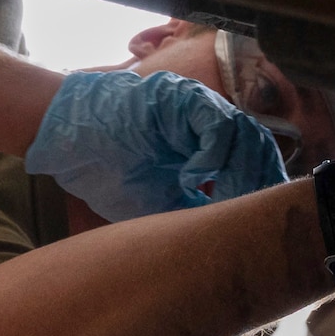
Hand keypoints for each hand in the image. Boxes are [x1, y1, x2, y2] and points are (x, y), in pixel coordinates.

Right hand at [24, 70, 288, 221]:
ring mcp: (198, 108)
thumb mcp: (162, 205)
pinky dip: (212, 153)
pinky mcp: (182, 97)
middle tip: (251, 217)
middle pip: (256, 148)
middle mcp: (210, 126)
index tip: (265, 225)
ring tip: (224, 200)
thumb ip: (199, 211)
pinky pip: (215, 122)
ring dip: (238, 170)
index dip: (263, 190)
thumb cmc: (110, 174)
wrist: (70, 143)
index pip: (254, 164)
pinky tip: (193, 177)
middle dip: (259, 182)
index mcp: (209, 149)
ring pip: (243, 133)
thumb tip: (236, 237)